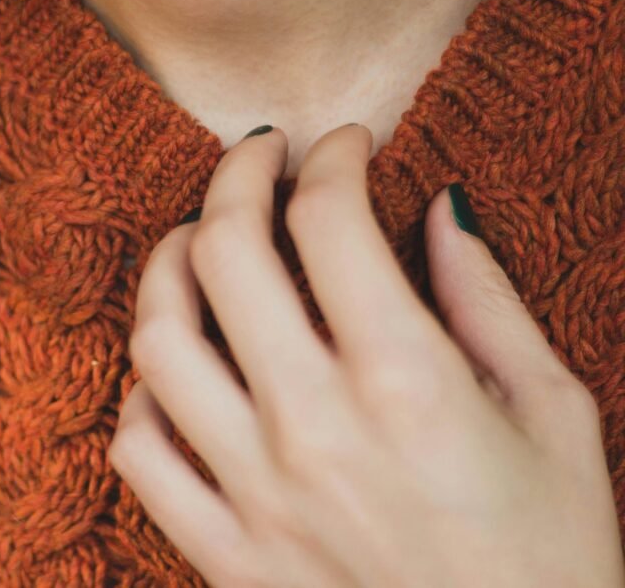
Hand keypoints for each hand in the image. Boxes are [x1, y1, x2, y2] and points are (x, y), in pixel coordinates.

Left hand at [110, 123, 624, 586]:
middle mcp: (314, 428)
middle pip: (224, 254)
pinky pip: (141, 451)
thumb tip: (439, 209)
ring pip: (159, 343)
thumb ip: (486, 300)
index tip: (342, 148)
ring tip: (194, 244)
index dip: (331, 160)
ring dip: (167, 269)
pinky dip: (144, 394)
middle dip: (235, 178)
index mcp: (408, 385)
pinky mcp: (224, 552)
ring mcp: (255, 494)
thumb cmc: (552, 557)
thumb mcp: (554, 415)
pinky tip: (176, 372)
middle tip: (257, 158)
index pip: (328, 222)